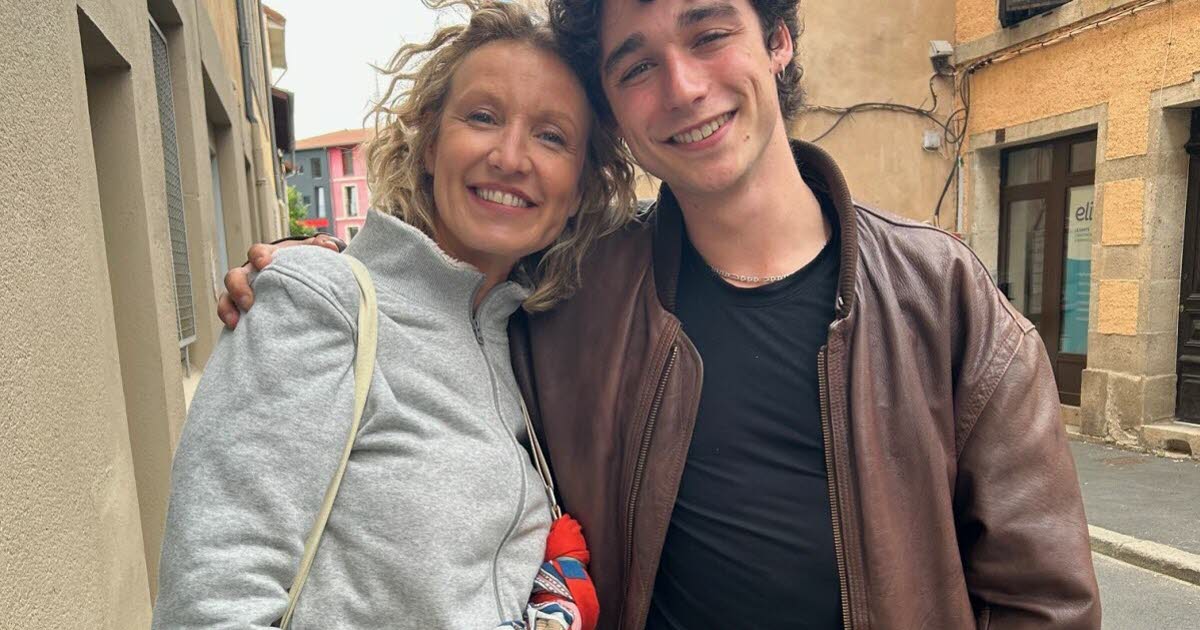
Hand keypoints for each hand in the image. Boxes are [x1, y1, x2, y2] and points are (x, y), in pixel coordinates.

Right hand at [216, 235, 343, 328]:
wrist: (301, 279)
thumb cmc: (303, 264)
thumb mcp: (312, 253)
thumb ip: (321, 246)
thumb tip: (331, 247)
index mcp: (266, 257)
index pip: (256, 252)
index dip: (258, 257)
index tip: (266, 264)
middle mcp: (251, 274)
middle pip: (234, 276)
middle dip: (238, 287)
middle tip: (250, 302)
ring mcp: (244, 292)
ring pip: (227, 297)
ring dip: (228, 308)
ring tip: (236, 322)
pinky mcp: (243, 309)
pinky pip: (229, 314)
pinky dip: (229, 320)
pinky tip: (237, 330)